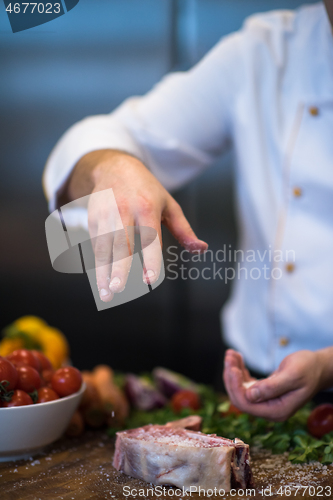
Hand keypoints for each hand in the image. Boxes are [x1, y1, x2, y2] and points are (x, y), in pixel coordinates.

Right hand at [64, 150, 207, 301]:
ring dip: (103, 273)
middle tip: (118, 289)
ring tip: (107, 294)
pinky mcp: (92, 220)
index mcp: (147, 207)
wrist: (114, 168)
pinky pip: (95, 246)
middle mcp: (124, 210)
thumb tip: (201, 249)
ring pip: (103, 248)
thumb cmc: (146, 191)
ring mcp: (106, 215)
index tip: (150, 280)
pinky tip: (101, 284)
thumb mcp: (169, 205)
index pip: (150, 237)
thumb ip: (184, 230)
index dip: (150, 259)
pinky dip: (98, 266)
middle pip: (121, 242)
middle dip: (118, 267)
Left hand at [223, 349, 323, 420]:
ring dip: (233, 371)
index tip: (232, 368)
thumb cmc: (308, 369)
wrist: (317, 366)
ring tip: (231, 354)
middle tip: (229, 356)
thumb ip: (272, 387)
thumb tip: (250, 395)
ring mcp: (266, 402)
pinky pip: (246, 384)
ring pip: (241, 390)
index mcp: (276, 410)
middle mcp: (269, 410)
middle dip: (231, 377)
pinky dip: (239, 371)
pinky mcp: (263, 392)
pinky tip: (237, 358)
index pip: (246, 404)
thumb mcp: (292, 376)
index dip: (235, 387)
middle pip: (240, 398)